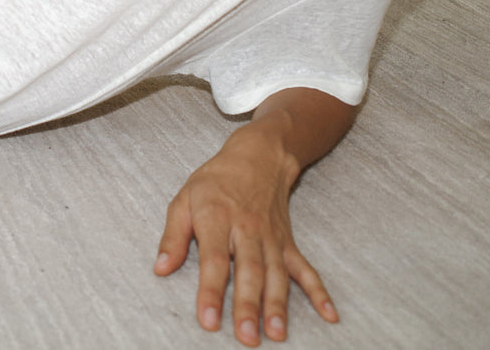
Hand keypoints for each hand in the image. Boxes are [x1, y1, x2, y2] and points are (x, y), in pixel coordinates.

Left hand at [154, 124, 337, 345]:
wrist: (257, 158)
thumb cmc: (215, 182)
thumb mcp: (183, 200)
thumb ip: (172, 236)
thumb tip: (160, 269)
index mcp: (216, 219)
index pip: (214, 260)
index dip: (211, 291)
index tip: (209, 320)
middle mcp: (247, 230)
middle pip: (249, 271)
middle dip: (249, 306)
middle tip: (247, 338)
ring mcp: (271, 238)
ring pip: (276, 275)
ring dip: (278, 306)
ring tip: (277, 335)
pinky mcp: (288, 243)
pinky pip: (305, 269)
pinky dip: (319, 292)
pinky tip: (329, 314)